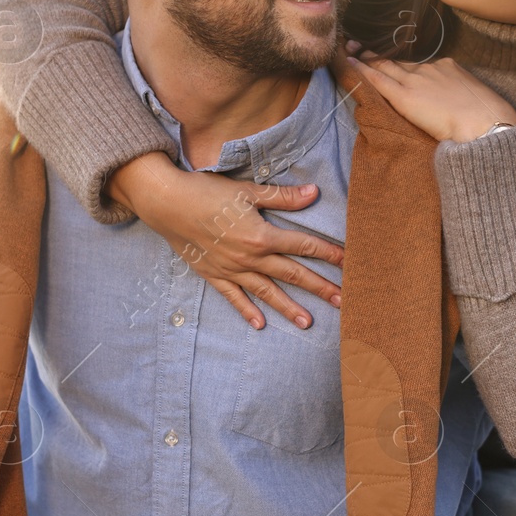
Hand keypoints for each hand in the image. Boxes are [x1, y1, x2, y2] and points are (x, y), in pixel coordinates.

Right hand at [106, 152, 344, 329]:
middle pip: (292, 274)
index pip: (302, 246)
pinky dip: (247, 311)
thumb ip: (282, 197)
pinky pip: (234, 297)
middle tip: (343, 302)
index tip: (349, 263)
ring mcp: (231, 270)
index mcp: (261, 235)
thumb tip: (314, 193)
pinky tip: (261, 325)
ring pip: (267, 292)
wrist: (166, 204)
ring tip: (308, 323)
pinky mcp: (214, 275)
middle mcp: (249, 258)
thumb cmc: (206, 191)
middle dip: (319, 287)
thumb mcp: (247, 190)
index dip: (328, 253)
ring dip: (289, 308)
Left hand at [345, 41, 515, 142]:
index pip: (417, 65)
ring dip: (365, 58)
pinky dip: (362, 71)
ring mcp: (416, 81)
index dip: (400, 62)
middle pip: (398, 61)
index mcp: (447, 67)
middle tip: (358, 45)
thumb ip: (458, 95)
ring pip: (385, 66)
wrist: (486, 123)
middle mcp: (429, 69)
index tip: (389, 59)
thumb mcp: (475, 97)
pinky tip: (350, 63)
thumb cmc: (487, 117)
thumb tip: (455, 103)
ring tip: (349, 50)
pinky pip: (378, 80)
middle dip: (377, 54)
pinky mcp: (405, 96)